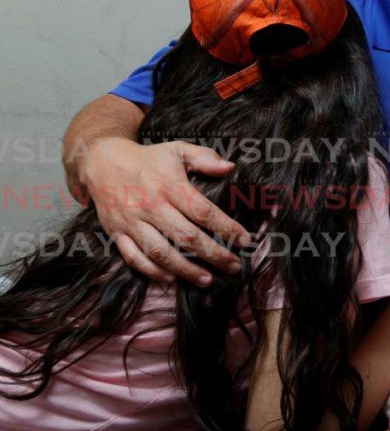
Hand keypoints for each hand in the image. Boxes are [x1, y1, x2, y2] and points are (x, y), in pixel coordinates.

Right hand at [79, 137, 249, 285]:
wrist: (102, 162)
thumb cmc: (148, 159)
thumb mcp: (177, 150)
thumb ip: (204, 158)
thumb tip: (230, 167)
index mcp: (169, 186)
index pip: (203, 211)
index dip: (226, 228)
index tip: (245, 240)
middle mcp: (151, 206)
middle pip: (185, 236)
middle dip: (213, 255)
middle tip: (234, 267)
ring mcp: (132, 222)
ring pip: (160, 252)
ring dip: (185, 269)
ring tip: (208, 280)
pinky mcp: (116, 233)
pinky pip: (133, 257)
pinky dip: (151, 271)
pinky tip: (171, 279)